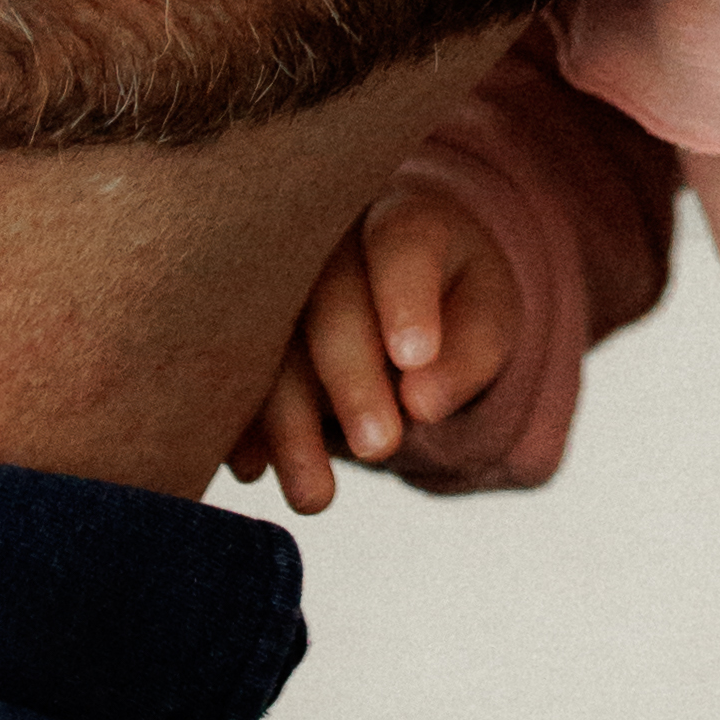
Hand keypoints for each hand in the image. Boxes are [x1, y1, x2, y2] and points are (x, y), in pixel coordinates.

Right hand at [223, 194, 522, 515]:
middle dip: (350, 379)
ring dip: (287, 423)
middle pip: (329, 299)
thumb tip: (422, 404)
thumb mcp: (487, 318)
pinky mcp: (244, 330)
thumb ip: (469, 354)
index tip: (415, 360)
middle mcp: (327, 241)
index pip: (403, 247)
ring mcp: (276, 283)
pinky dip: (238, 424)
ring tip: (316, 498)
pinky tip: (251, 470)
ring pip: (272, 345)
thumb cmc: (454, 302)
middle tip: (382, 447)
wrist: (406, 295)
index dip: (406, 301)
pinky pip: (232, 373)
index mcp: (401, 222)